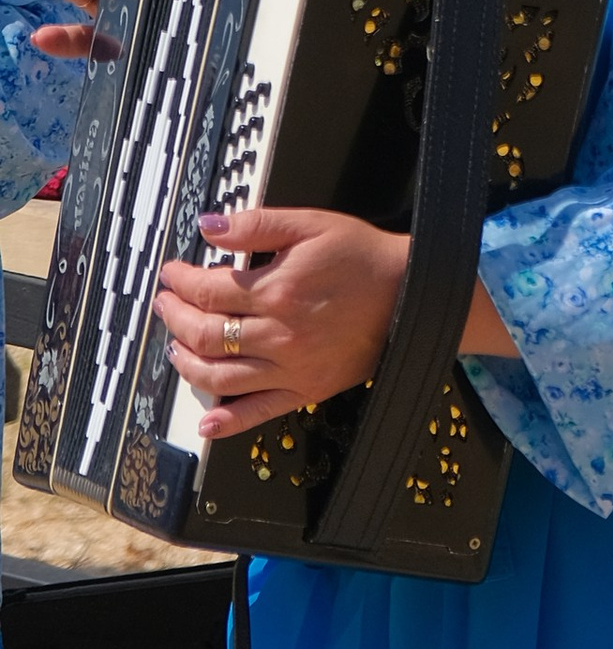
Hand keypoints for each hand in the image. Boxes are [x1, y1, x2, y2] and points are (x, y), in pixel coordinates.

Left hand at [156, 208, 408, 437]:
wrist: (411, 292)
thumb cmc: (361, 256)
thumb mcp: (311, 225)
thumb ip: (258, 225)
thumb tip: (209, 228)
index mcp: (277, 290)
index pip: (209, 291)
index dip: (182, 281)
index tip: (172, 273)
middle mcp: (278, 335)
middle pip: (206, 334)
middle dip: (176, 319)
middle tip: (166, 305)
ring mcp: (291, 368)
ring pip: (220, 376)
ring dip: (188, 363)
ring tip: (175, 348)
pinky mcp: (305, 390)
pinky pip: (258, 412)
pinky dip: (228, 422)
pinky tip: (207, 423)